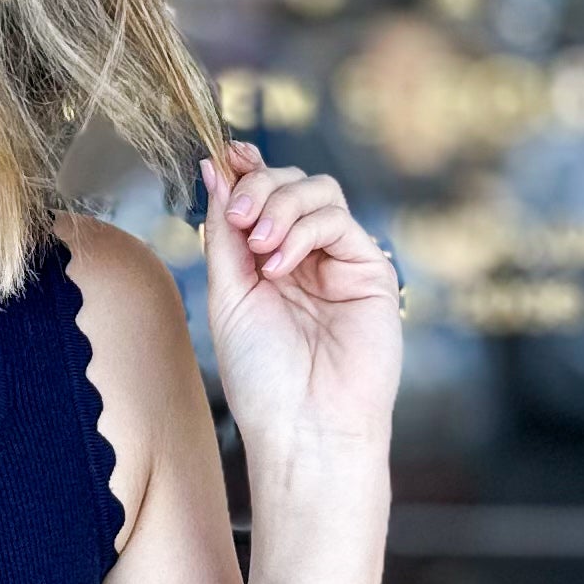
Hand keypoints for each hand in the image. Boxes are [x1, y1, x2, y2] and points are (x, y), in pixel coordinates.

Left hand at [198, 144, 401, 482]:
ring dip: (281, 205)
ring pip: (318, 191)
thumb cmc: (263, 377)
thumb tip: (214, 168)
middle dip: (260, 186)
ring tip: (261, 249)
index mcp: (268, 261)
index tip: (223, 156)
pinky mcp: (370, 270)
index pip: (262, 194)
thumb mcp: (228, 295)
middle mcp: (306, 256)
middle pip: (291, 182)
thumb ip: (224, 234)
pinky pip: (338, 220)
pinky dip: (304, 230)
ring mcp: (340, 261)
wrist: (303, 426)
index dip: (246, 168)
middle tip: (240, 217)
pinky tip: (281, 266)